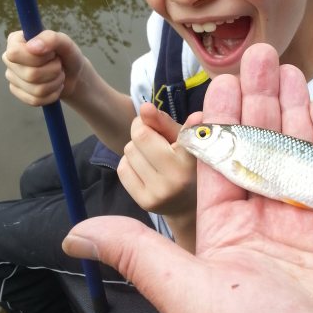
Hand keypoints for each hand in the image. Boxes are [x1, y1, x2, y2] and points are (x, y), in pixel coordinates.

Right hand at [2, 29, 85, 105]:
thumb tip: (32, 47)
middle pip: (31, 75)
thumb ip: (51, 39)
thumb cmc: (67, 55)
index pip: (16, 54)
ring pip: (36, 90)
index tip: (52, 53)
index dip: (40, 57)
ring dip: (55, 83)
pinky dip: (52, 95)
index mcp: (15, 41)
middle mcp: (9, 58)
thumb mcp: (65, 43)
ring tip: (58, 75)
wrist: (73, 74)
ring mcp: (12, 76)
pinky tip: (54, 86)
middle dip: (53, 71)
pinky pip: (35, 100)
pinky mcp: (17, 92)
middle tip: (58, 65)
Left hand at [63, 44, 312, 312]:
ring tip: (289, 67)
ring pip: (302, 150)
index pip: (219, 166)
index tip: (215, 85)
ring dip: (295, 108)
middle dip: (258, 100)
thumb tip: (74, 234)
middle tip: (258, 55)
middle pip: (262, 148)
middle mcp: (271, 225)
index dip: (217, 123)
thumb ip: (139, 253)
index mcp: (229, 237)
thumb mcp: (191, 297)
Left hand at [117, 103, 196, 246]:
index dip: (151, 120)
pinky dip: (130, 163)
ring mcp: (159, 193)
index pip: (154, 130)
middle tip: (154, 137)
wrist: (190, 205)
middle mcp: (175, 178)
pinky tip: (144, 168)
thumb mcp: (184, 139)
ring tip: (153, 156)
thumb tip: (145, 107)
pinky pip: (122, 169)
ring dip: (137, 149)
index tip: (153, 117)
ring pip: (128, 152)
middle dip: (142, 132)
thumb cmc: (189, 164)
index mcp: (190, 159)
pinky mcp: (144, 202)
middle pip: (138, 138)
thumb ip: (164, 122)